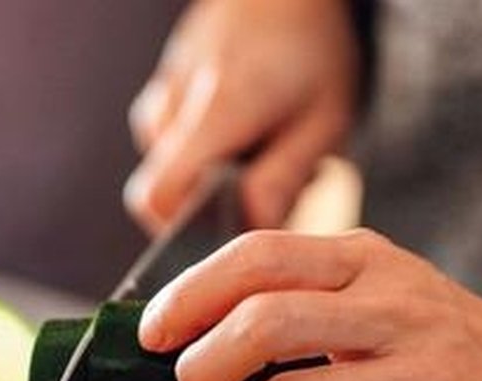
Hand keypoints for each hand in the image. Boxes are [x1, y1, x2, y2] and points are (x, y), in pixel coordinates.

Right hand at [126, 0, 358, 232]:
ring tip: (255, 154)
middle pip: (158, 191)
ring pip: (166, 169)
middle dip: (203, 206)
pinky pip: (170, 146)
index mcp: (216, 109)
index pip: (157, 195)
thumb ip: (283, 178)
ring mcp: (161, 96)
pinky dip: (202, 154)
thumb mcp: (324, 119)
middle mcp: (174, 103)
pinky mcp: (161, 93)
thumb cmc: (310, 47)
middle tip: (256, 187)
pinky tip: (239, 136)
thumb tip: (251, 229)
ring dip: (206, 178)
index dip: (178, 229)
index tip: (221, 232)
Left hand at [138, 229, 481, 380]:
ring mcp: (420, 378)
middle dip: (201, 368)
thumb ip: (300, 290)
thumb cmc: (442, 338)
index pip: (256, 256)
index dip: (186, 296)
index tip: (152, 336)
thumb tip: (187, 326)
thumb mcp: (380, 286)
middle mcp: (394, 310)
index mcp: (367, 262)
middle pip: (262, 324)